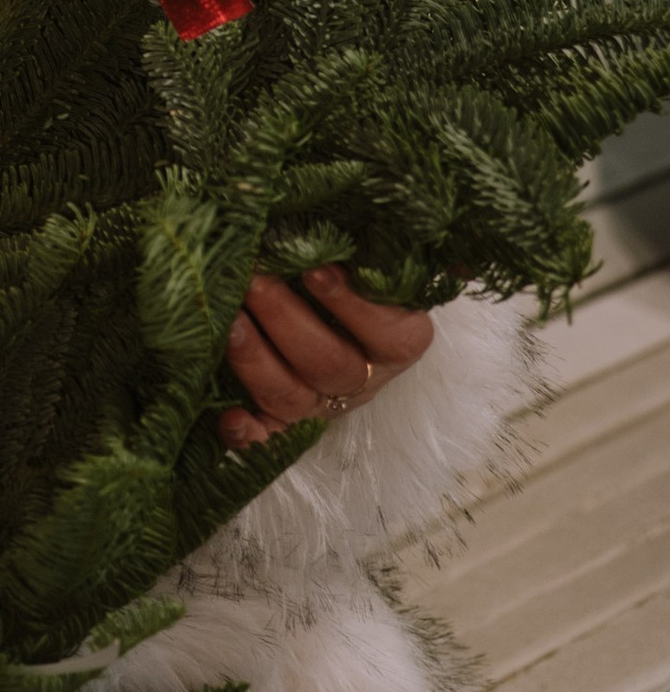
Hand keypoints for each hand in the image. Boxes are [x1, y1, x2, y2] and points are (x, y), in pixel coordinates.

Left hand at [221, 264, 434, 448]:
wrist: (325, 297)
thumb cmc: (358, 270)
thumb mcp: (388, 259)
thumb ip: (414, 255)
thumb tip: (463, 258)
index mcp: (398, 341)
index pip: (388, 335)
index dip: (352, 306)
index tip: (316, 270)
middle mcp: (362, 377)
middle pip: (330, 365)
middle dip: (287, 322)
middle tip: (252, 280)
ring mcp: (321, 401)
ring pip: (293, 397)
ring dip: (257, 362)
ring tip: (229, 322)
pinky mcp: (284, 417)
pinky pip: (268, 436)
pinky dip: (248, 434)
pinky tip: (227, 418)